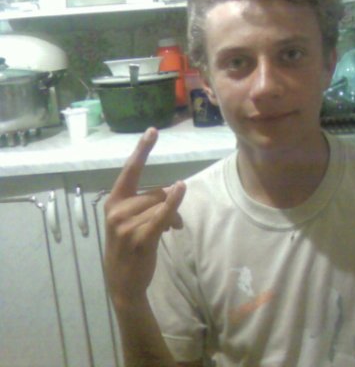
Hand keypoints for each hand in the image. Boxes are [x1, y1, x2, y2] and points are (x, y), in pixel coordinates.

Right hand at [104, 127, 185, 307]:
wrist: (123, 283)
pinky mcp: (140, 238)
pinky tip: (181, 189)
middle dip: (169, 204)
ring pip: (162, 205)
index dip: (142, 150)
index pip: (130, 170)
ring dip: (173, 215)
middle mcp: (117, 210)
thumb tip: (175, 191)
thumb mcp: (133, 221)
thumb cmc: (130, 248)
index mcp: (114, 201)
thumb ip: (150, 204)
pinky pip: (162, 214)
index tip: (153, 131)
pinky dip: (173, 202)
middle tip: (172, 222)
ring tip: (171, 229)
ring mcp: (126, 225)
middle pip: (156, 192)